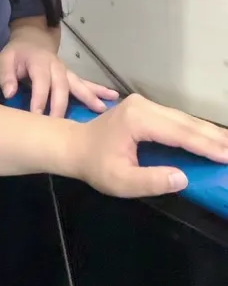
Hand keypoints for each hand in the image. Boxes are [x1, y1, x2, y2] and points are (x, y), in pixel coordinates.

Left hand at [0, 37, 118, 115]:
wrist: (32, 40)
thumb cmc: (18, 54)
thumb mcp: (5, 60)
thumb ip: (6, 75)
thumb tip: (10, 93)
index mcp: (39, 62)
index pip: (41, 82)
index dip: (39, 99)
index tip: (37, 116)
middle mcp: (56, 67)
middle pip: (61, 87)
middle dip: (61, 106)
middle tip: (62, 125)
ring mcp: (66, 71)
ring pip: (79, 85)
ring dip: (90, 97)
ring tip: (102, 110)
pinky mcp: (72, 76)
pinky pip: (86, 84)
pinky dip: (99, 91)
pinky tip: (112, 98)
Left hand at [73, 93, 227, 197]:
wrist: (73, 145)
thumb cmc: (95, 165)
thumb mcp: (121, 181)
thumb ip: (152, 181)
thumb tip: (183, 178)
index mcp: (138, 120)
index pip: (180, 133)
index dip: (206, 146)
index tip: (227, 155)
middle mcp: (144, 106)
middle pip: (185, 122)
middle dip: (213, 137)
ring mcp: (144, 104)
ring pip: (183, 118)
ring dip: (207, 132)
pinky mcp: (145, 109)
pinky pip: (175, 119)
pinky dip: (194, 129)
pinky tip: (209, 137)